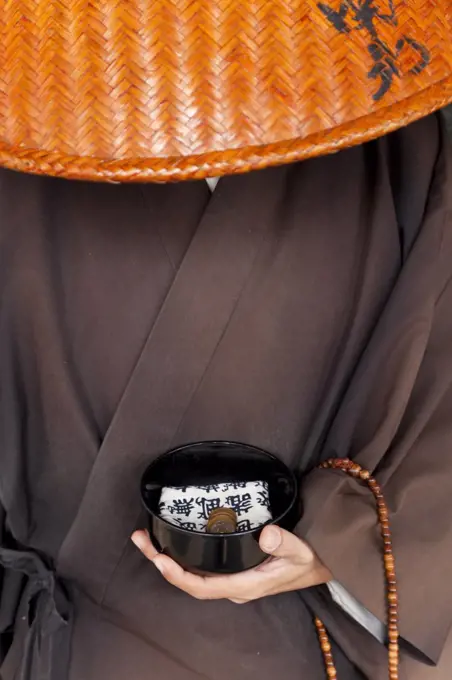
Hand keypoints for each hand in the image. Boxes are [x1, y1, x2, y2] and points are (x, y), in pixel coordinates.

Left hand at [131, 525, 331, 602]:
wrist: (316, 566)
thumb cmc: (306, 560)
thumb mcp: (300, 550)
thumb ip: (283, 542)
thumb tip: (265, 534)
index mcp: (244, 585)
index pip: (203, 588)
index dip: (178, 577)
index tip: (160, 560)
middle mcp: (233, 586)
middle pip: (189, 582)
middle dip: (162, 564)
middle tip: (141, 540)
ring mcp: (232, 580)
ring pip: (192, 576)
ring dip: (167, 560)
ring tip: (147, 539)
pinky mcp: (232, 572)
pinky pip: (201, 570)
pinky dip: (182, 558)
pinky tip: (172, 544)